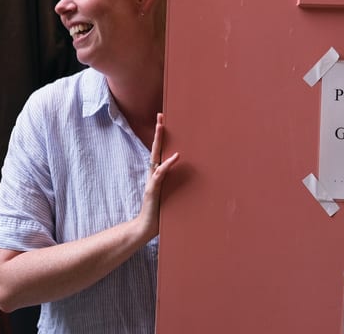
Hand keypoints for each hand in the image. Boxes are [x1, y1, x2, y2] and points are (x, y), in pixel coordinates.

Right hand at [140, 112, 179, 239]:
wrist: (146, 228)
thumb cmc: (162, 211)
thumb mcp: (173, 194)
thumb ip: (179, 184)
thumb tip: (196, 176)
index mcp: (157, 173)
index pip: (159, 151)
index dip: (160, 136)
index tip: (163, 121)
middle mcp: (153, 174)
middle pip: (155, 148)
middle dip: (158, 131)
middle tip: (160, 115)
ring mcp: (152, 180)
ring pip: (155, 156)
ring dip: (158, 141)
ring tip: (162, 126)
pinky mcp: (153, 189)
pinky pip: (160, 174)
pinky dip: (167, 164)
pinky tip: (175, 156)